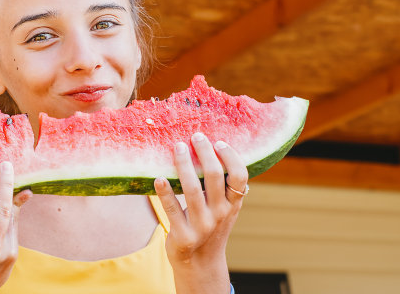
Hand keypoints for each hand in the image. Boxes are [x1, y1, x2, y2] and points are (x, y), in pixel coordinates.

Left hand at [154, 133, 247, 292]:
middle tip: (195, 136)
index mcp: (233, 205)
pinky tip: (158, 178)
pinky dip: (165, 192)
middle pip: (215, 177)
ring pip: (192, 189)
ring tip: (177, 147)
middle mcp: (221, 214)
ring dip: (184, 164)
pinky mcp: (183, 236)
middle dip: (205, 152)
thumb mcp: (224, 208)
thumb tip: (213, 148)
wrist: (200, 263)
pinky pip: (171, 209)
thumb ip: (223, 187)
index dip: (231, 157)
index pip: (240, 177)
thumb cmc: (210, 226)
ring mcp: (202, 226)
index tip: (219, 142)